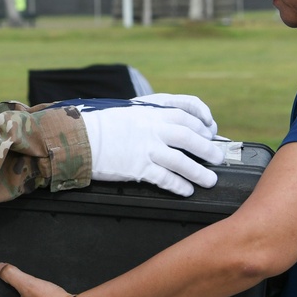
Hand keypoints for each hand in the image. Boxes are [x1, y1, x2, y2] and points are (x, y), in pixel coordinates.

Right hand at [79, 95, 224, 195]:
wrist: (79, 139)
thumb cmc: (102, 125)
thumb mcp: (129, 110)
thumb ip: (152, 114)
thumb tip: (174, 123)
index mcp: (151, 109)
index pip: (187, 107)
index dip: (204, 117)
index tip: (210, 127)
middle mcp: (152, 126)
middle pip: (190, 135)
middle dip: (208, 147)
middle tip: (217, 157)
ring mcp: (146, 148)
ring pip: (182, 160)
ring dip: (199, 171)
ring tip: (210, 180)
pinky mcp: (138, 168)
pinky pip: (166, 178)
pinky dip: (179, 185)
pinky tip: (186, 190)